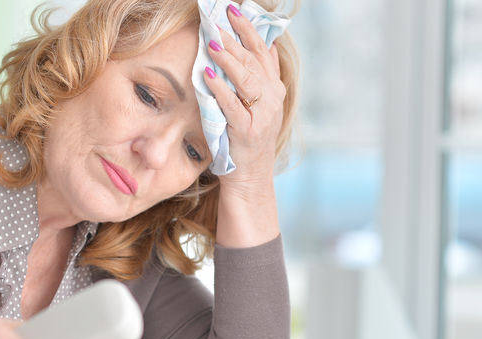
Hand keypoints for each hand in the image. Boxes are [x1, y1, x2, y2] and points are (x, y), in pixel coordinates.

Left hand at [203, 5, 285, 188]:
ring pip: (245, 78)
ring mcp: (262, 115)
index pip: (262, 50)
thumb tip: (258, 45)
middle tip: (218, 18)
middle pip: (252, 60)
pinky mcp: (247, 130)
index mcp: (274, 89)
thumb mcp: (257, 106)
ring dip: (228, 57)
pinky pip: (232, 104)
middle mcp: (272, 98)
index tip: (233, 10)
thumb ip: (258, 77)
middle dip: (234, 37)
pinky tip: (208, 74)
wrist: (250, 179)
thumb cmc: (246, 141)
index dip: (248, 28)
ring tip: (212, 40)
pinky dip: (220, 88)